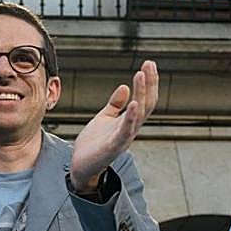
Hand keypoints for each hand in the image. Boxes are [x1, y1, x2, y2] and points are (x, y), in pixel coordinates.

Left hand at [70, 60, 158, 190]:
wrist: (81, 166)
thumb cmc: (93, 145)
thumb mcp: (104, 118)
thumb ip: (115, 104)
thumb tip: (125, 87)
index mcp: (128, 121)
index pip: (144, 99)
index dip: (148, 82)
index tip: (148, 64)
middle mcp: (130, 128)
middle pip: (146, 103)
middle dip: (149, 83)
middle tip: (149, 64)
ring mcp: (124, 137)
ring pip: (139, 114)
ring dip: (141, 94)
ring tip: (141, 75)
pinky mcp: (114, 146)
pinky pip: (126, 131)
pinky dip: (131, 117)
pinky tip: (134, 103)